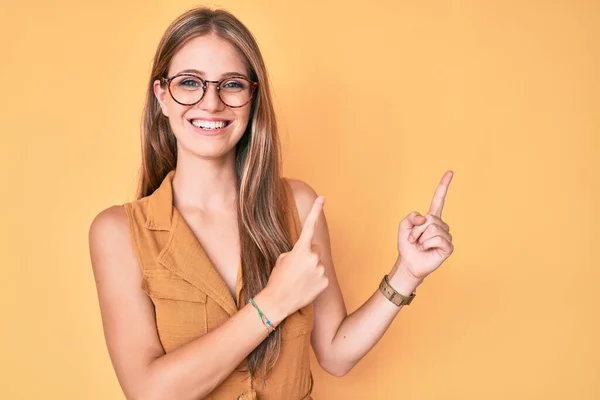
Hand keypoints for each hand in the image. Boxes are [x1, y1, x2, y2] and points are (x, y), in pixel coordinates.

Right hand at [265, 196, 329, 316]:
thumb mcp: (282, 259)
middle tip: (297, 268)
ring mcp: (321, 270)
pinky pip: (321, 276)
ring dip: (311, 269)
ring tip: (299, 279)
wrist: (278, 301)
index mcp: (300, 249)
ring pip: (318, 263)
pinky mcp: (325, 282)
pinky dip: (315, 280)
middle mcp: (313, 257)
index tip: (323, 198)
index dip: (316, 210)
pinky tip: (305, 287)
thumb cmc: (277, 279)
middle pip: (315, 248)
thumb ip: (296, 252)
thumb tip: (305, 253)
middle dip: (309, 254)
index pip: (309, 225)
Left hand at [396, 171, 453, 280]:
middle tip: (414, 240)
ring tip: (420, 245)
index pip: (439, 200)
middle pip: (430, 218)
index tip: (450, 172)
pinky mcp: (448, 246)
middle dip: (417, 230)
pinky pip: (438, 239)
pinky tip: (426, 250)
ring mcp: (445, 235)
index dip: (444, 186)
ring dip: (420, 238)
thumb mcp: (403, 226)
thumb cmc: (407, 246)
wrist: (408, 263)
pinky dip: (427, 244)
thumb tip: (425, 218)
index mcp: (431, 218)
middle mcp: (440, 225)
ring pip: (432, 228)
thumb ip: (411, 217)